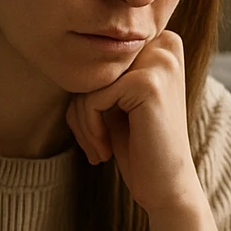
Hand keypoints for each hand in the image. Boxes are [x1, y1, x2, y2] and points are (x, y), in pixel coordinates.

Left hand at [66, 32, 201, 213]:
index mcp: (162, 43)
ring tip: (97, 149)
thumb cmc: (140, 145)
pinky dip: (89, 128)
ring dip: (82, 121)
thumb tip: (63, 50)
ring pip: (89, 81)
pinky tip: (105, 152)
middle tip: (93, 143)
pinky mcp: (147, 84)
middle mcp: (166, 45)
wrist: (168, 187)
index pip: (101, 56)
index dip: (88, 91)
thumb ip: (105, 70)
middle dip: (81, 106)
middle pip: (94, 66)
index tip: (95, 127)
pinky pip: (91, 98)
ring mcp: (160, 62)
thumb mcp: (120, 99)